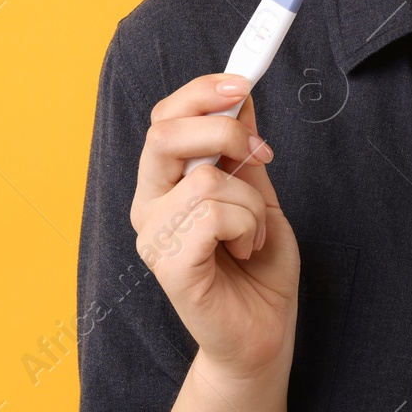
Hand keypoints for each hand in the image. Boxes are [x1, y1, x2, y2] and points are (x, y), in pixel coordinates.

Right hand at [130, 74, 299, 383]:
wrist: (263, 330)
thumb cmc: (257, 264)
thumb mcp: (257, 190)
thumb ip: (241, 147)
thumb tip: (240, 95)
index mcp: (163, 182)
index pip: (163, 117)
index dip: (201, 91)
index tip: (243, 81)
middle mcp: (148, 205)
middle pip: (165, 133)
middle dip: (224, 131)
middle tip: (260, 153)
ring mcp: (153, 238)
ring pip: (208, 178)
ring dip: (251, 201)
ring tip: (252, 232)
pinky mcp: (168, 267)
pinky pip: (215, 215)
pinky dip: (247, 227)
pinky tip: (244, 250)